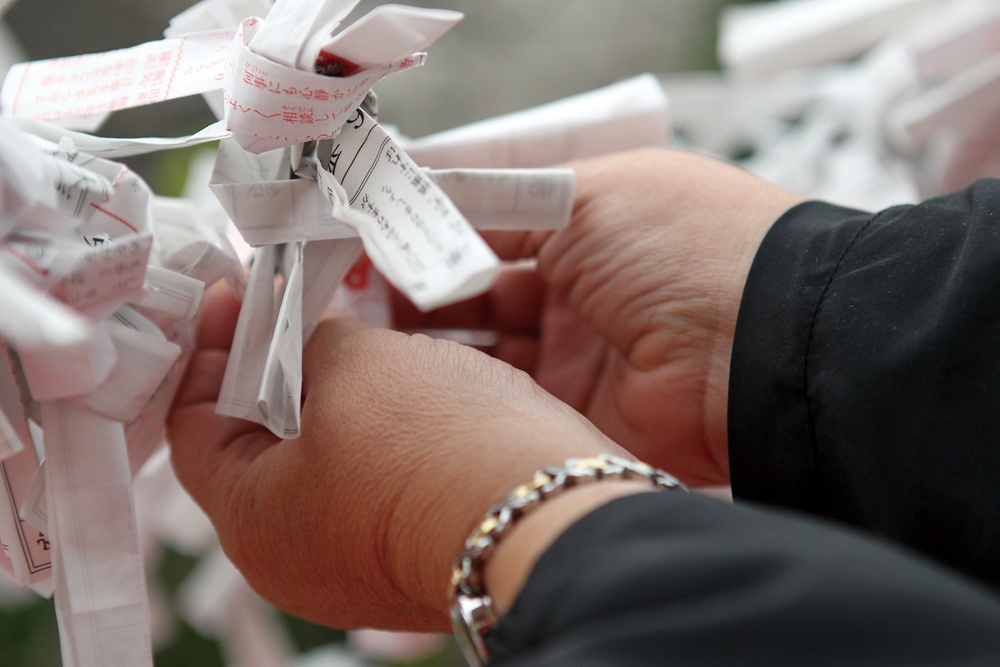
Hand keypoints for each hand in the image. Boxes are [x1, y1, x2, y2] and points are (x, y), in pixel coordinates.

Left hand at [167, 285, 622, 631]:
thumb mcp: (354, 364)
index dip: (210, 348)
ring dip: (336, 396)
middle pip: (261, 446)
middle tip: (296, 306)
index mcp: (254, 522)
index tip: (234, 294)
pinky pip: (377, 481)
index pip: (195, 426)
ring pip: (327, 462)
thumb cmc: (434, 444)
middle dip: (276, 369)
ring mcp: (360, 563)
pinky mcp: (416, 552)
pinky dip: (379, 431)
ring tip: (358, 333)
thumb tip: (311, 340)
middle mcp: (297, 558)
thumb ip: (311, 342)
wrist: (553, 517)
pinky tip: (408, 382)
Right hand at [396, 148, 802, 486]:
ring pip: (479, 349)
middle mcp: (579, 292)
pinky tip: (406, 373)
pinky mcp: (572, 415)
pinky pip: (500, 400)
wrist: (762, 346)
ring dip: (424, 342)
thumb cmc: (684, 243)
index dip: (427, 233)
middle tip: (346, 293)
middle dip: (414, 290)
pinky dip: (455, 388)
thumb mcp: (582, 197)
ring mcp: (576, 357)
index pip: (487, 227)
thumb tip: (419, 197)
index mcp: (587, 225)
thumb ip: (493, 204)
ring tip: (361, 332)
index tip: (365, 241)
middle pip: (476, 291)